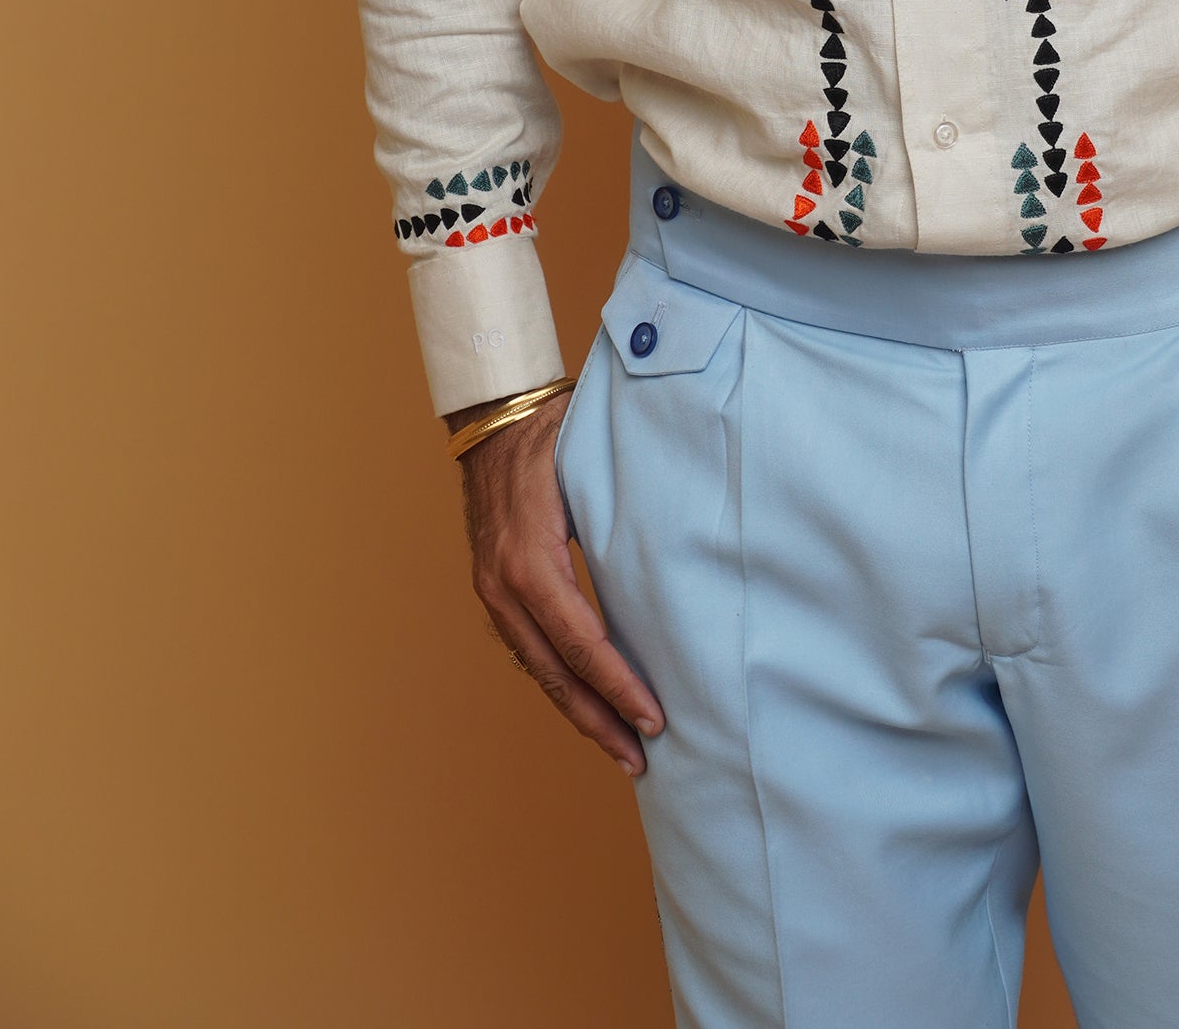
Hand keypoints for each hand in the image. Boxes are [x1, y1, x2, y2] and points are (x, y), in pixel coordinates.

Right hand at [446, 392, 663, 774]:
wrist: (493, 419)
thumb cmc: (554, 434)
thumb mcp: (591, 468)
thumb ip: (627, 511)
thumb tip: (685, 546)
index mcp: (529, 560)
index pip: (581, 641)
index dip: (618, 686)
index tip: (654, 719)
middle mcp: (504, 585)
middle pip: (556, 672)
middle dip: (600, 719)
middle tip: (642, 758)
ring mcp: (493, 592)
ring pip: (539, 670)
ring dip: (580, 711)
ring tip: (621, 747)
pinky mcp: (494, 592)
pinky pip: (530, 649)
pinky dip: (560, 682)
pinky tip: (589, 702)